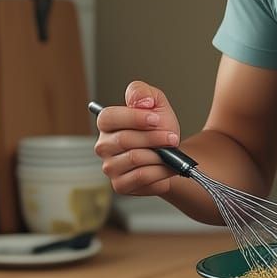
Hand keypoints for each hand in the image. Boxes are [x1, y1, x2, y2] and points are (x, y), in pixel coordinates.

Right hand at [93, 80, 181, 195]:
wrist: (173, 153)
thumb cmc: (159, 127)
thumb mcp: (155, 102)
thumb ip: (142, 92)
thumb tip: (141, 102)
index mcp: (107, 123)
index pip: (109, 117)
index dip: (133, 118)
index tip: (156, 119)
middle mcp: (104, 146)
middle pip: (125, 140)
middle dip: (154, 137)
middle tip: (172, 137)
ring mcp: (110, 167)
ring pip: (135, 158)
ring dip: (160, 155)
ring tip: (171, 152)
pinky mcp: (121, 185)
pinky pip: (142, 177)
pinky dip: (161, 171)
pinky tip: (168, 166)